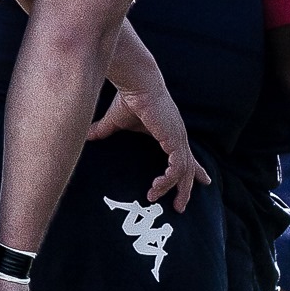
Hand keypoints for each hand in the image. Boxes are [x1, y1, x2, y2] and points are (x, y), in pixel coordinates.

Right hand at [89, 79, 209, 211]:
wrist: (136, 83)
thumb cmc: (129, 98)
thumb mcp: (116, 121)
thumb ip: (104, 131)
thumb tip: (86, 137)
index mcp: (170, 132)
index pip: (186, 154)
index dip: (194, 169)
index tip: (203, 181)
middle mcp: (178, 135)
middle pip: (189, 167)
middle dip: (187, 187)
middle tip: (180, 207)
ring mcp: (178, 138)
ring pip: (184, 171)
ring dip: (172, 188)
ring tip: (153, 197)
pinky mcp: (174, 139)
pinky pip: (177, 167)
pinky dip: (169, 179)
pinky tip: (157, 186)